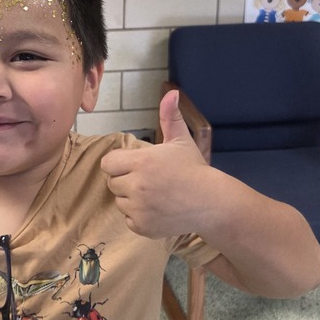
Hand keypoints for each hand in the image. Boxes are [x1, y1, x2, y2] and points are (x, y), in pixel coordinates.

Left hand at [100, 90, 209, 238]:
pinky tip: (157, 209)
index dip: (120, 163)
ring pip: (120, 202)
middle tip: (150, 180)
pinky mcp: (142, 226)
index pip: (108, 163)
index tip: (136, 165)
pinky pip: (129, 219)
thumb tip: (172, 92)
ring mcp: (138, 208)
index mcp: (141, 162)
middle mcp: (136, 185)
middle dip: (126, 180)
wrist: (210, 203)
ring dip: (132, 199)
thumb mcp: (181, 140)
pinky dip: (139, 217)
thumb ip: (170, 116)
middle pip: (112, 182)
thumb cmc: (194, 169)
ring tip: (155, 195)